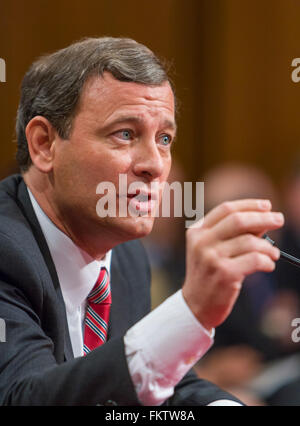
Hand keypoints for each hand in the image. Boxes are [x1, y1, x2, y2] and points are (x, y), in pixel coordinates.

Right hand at [182, 199, 283, 330]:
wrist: (195, 305)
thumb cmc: (209, 275)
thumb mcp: (212, 250)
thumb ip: (232, 234)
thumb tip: (263, 220)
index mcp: (197, 232)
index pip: (226, 209)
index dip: (249, 205)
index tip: (267, 205)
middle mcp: (202, 242)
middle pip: (238, 220)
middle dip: (263, 218)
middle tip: (279, 219)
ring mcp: (212, 258)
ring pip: (250, 242)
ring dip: (268, 247)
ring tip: (274, 254)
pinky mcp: (224, 274)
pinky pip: (255, 260)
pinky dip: (267, 261)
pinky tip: (268, 265)